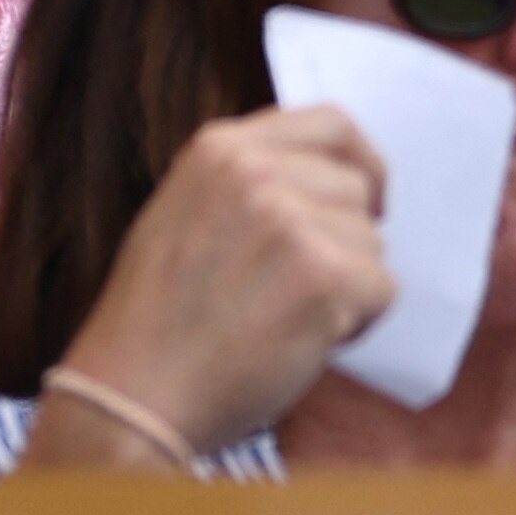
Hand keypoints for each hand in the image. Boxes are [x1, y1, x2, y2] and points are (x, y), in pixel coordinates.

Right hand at [39, 107, 394, 464]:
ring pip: (372, 242)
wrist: (133, 391)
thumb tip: (330, 182)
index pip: (331, 124)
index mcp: (219, 149)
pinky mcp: (320, 276)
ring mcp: (288, 220)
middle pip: (356, 188)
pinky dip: (357, 323)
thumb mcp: (184, 213)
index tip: (368, 198)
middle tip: (301, 288)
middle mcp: (255, 172)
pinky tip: (304, 339)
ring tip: (289, 317)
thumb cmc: (159, 319)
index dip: (361, 163)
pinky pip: (382, 290)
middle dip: (344, 240)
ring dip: (348, 286)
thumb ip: (248, 185)